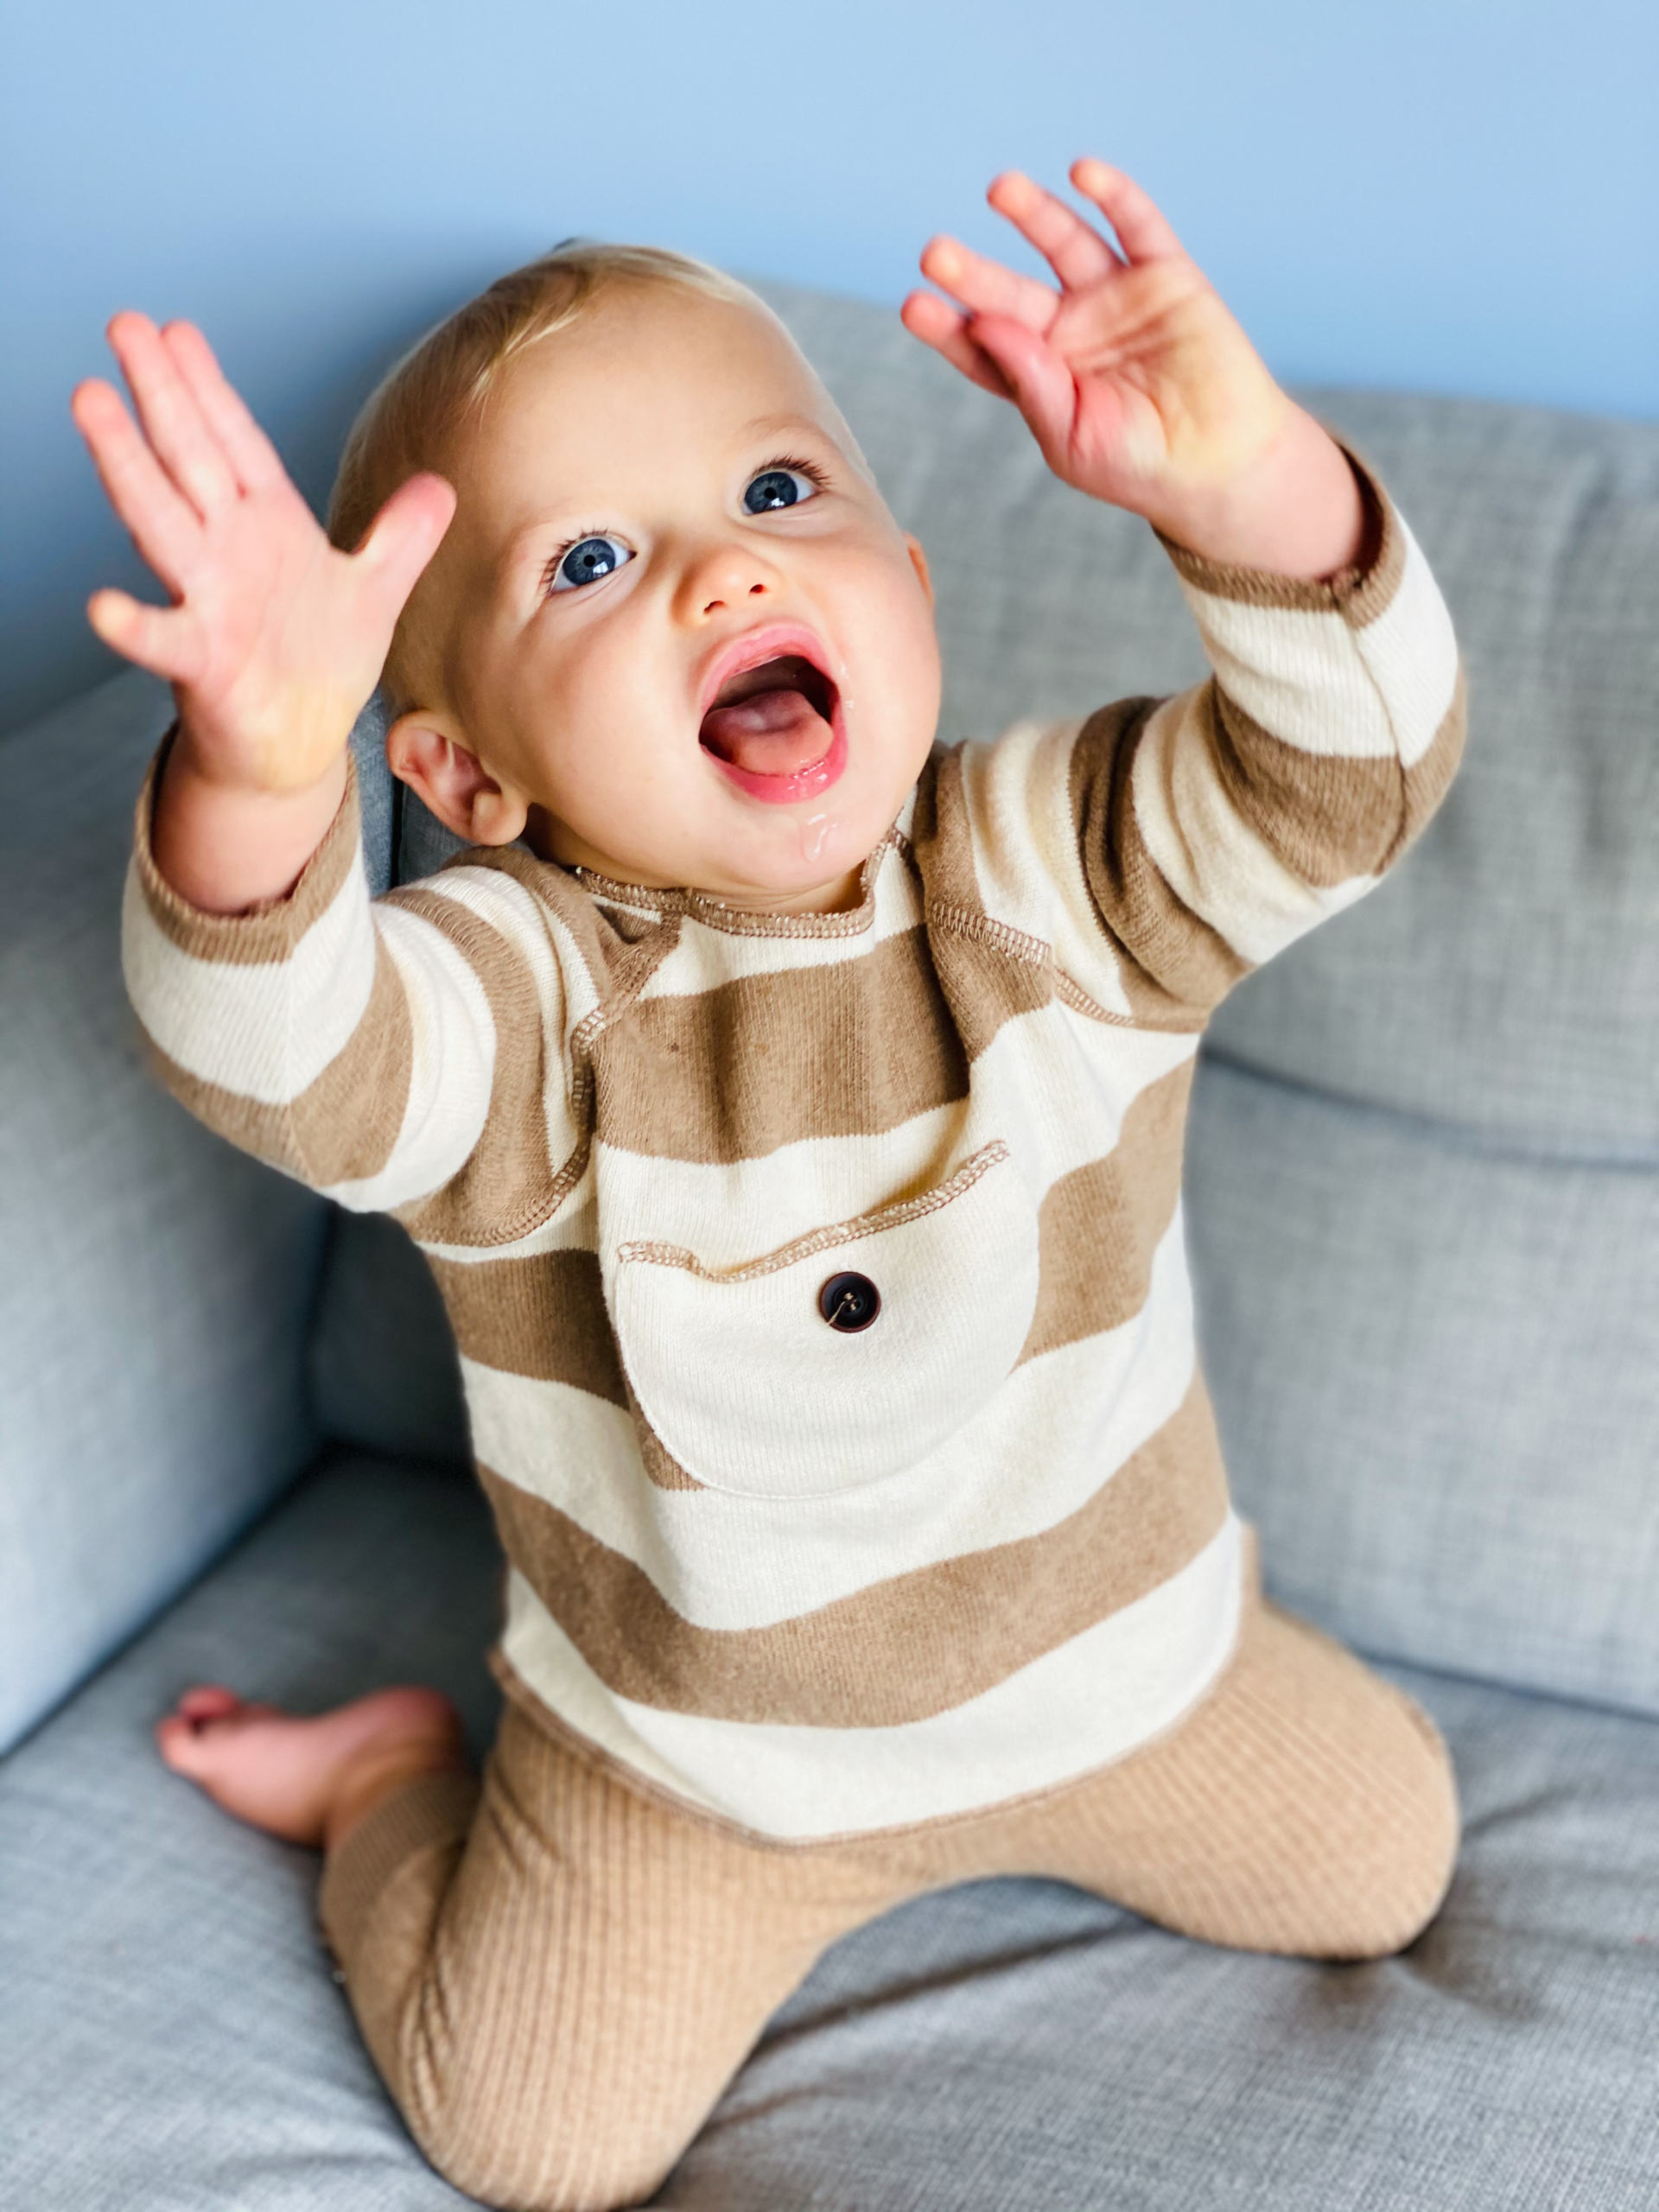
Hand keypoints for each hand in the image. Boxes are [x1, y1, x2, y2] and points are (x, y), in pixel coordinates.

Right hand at [72, 315, 454, 797]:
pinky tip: (103, 606)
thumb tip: (441, 486)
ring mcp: (208, 603)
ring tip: (92, 402)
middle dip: (160, 394)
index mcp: (268, 526)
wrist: (298, 744)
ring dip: (127, 466)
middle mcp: (228, 552)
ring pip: (162, 523)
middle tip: (123, 324)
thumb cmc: (319, 662)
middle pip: (190, 459)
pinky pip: (164, 641)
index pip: (235, 443)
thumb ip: (402, 538)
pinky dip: (135, 627)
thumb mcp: (373, 591)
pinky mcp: (204, 665)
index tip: (177, 330)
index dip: (212, 389)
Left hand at [902, 161, 1364, 578]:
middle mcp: (1069, 329)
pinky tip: (1081, 174)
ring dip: (1033, 214)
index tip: (917, 305)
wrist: (1222, 464)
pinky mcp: (1165, 275)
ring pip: (1065, 244)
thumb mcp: (1072, 438)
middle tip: (935, 254)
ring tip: (1001, 190)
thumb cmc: (1139, 465)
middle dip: (974, 273)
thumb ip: (1031, 385)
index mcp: (1038, 375)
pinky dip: (1113, 196)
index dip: (950, 326)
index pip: (983, 343)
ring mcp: (1115, 297)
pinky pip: (1136, 227)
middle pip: (1011, 291)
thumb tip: (988, 325)